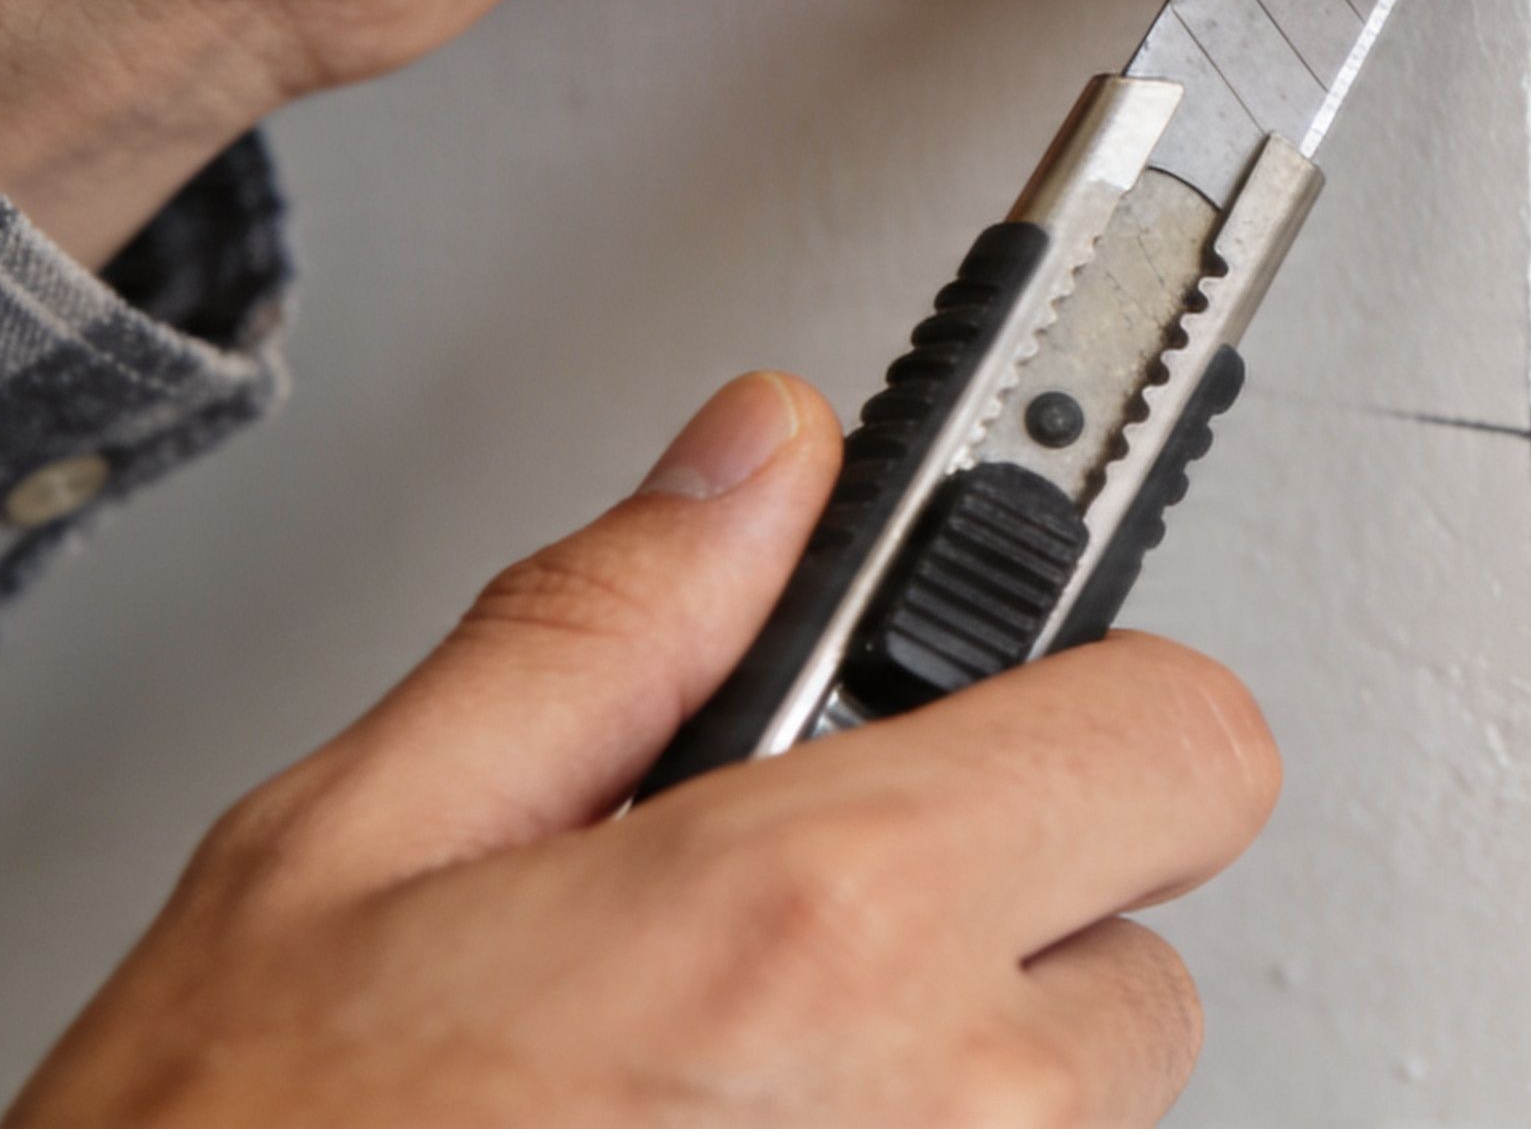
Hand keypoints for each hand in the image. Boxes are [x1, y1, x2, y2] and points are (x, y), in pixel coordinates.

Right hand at [7, 374, 1278, 1126]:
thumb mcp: (346, 852)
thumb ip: (598, 633)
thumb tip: (754, 466)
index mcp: (824, 924)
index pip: (1183, 738)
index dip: (1092, 700)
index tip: (1010, 699)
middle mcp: (944, 1107)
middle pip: (1135, 947)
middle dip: (997, 914)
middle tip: (781, 934)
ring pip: (1068, 1110)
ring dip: (945, 1075)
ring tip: (709, 1080)